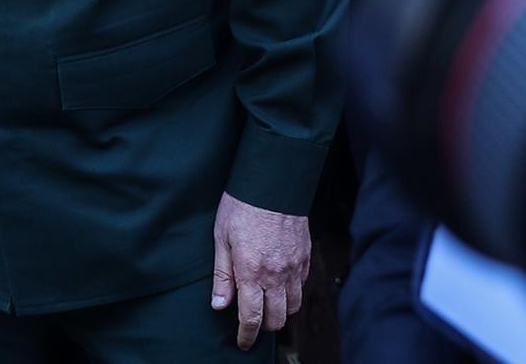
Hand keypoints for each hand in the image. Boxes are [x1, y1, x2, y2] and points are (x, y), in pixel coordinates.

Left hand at [211, 192, 308, 349]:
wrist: (272, 182)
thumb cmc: (242, 206)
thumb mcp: (221, 238)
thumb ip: (222, 275)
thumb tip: (219, 305)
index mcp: (251, 271)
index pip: (251, 317)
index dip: (246, 335)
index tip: (242, 342)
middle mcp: (276, 274)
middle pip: (276, 319)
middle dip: (263, 327)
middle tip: (251, 321)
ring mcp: (294, 267)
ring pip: (293, 307)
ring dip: (280, 312)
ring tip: (266, 304)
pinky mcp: (305, 257)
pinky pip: (302, 287)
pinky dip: (292, 294)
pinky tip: (279, 286)